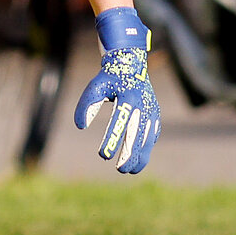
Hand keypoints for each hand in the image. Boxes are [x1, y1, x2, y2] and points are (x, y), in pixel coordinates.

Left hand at [74, 6, 160, 173]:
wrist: (131, 64)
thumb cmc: (109, 77)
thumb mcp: (95, 86)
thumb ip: (86, 105)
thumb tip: (80, 126)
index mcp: (128, 96)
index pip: (119, 122)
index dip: (111, 139)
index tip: (103, 156)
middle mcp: (143, 105)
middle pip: (136, 134)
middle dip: (129, 153)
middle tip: (120, 169)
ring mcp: (152, 110)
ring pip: (147, 138)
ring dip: (139, 155)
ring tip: (128, 170)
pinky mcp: (155, 114)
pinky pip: (152, 134)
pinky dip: (146, 148)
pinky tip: (138, 160)